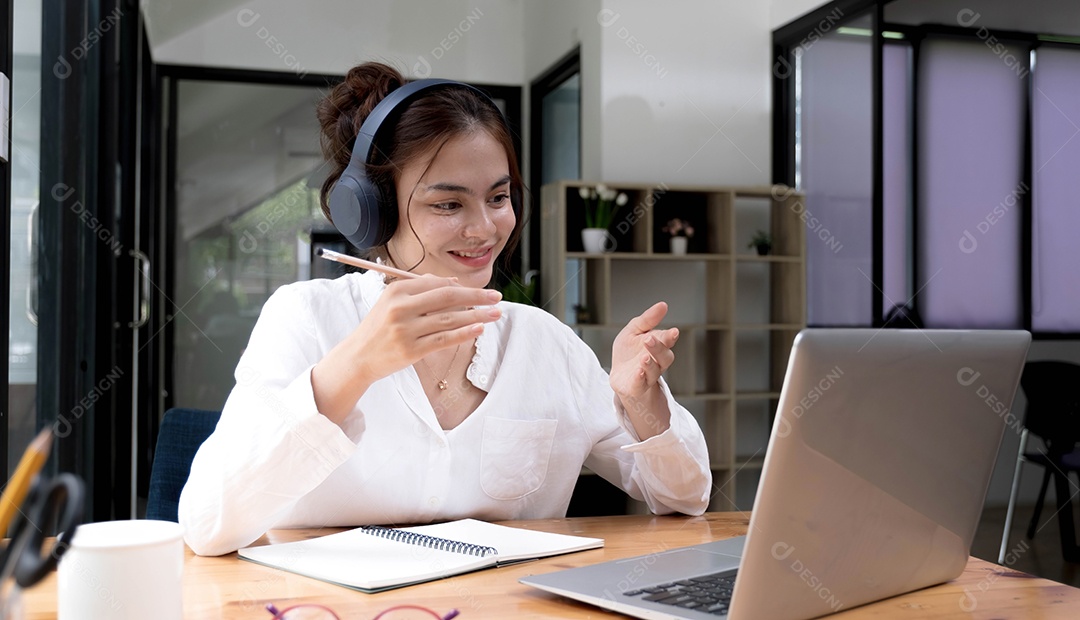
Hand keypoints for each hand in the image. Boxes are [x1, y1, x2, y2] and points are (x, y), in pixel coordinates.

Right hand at [312, 276, 501, 422]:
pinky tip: (479, 328)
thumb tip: (454, 283)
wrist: (358, 356)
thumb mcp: (393, 302)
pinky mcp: (411, 350)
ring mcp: (406, 329)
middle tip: (497, 297)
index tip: (480, 291)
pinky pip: (444, 339)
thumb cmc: (379, 328)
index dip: (462, 287)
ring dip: (477, 315)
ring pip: (450, 319)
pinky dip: (464, 333)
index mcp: (397, 290)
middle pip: (447, 297)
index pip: (437, 284)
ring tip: (495, 314)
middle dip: (476, 296)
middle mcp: (401, 307)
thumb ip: (421, 290)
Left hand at [610, 301, 678, 399]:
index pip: (666, 340)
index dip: (670, 336)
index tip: (673, 332)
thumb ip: (647, 319)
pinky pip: (641, 383)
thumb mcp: (633, 331)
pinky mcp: (637, 386)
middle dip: (658, 348)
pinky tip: (638, 372)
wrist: (619, 376)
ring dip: (650, 364)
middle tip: (649, 339)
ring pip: (654, 371)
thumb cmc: (629, 353)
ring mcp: (648, 375)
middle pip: (664, 357)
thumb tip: (663, 305)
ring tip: (644, 357)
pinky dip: (640, 378)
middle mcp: (656, 362)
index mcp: (658, 346)